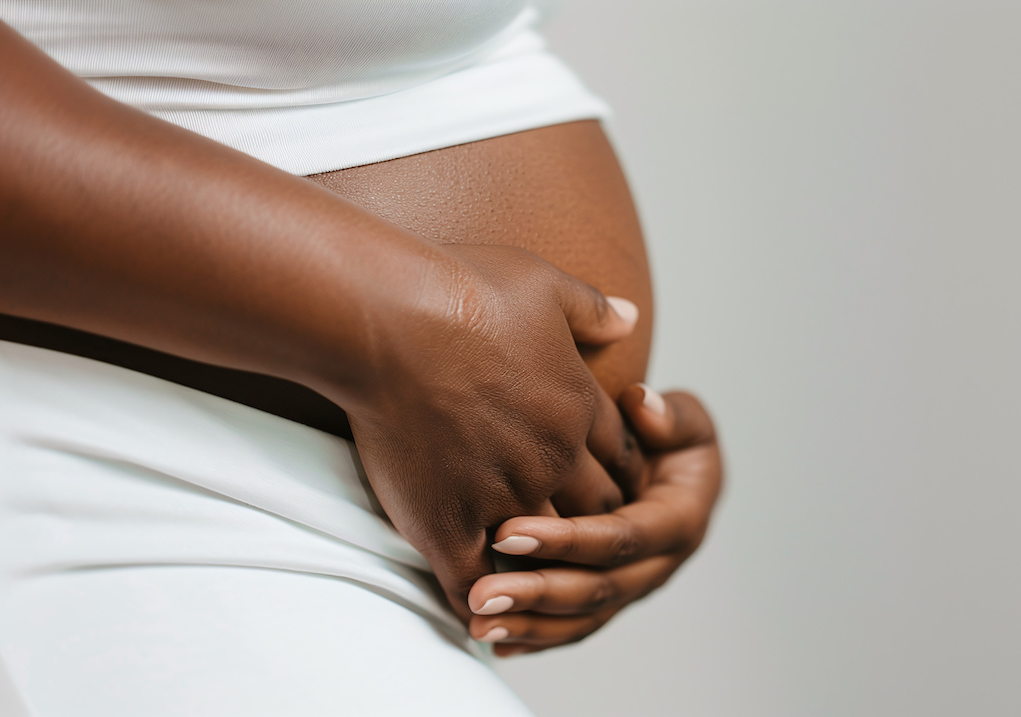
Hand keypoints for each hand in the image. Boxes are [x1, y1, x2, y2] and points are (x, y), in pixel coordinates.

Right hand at [346, 243, 643, 620]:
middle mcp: (553, 458)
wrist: (388, 318)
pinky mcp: (448, 521)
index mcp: (579, 406)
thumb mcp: (546, 284)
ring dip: (540, 563)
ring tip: (532, 578)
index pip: (620, 457)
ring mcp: (503, 494)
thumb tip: (632, 320)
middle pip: (593, 510)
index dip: (611, 471)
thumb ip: (593, 310)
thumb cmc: (461, 289)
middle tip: (573, 535)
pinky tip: (477, 609)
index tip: (599, 480)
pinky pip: (473, 578)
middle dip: (588, 521)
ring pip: (541, 548)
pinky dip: (480, 597)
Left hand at [463, 385, 721, 654]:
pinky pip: (571, 627)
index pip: (621, 539)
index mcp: (679, 522)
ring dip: (529, 626)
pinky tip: (493, 641)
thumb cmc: (669, 437)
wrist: (668, 463)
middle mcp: (657, 565)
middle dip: (538, 594)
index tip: (508, 532)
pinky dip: (534, 637)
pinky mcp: (607, 599)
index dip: (567, 540)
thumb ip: (667, 416)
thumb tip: (639, 405)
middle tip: (481, 593)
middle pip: (597, 590)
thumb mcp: (683, 419)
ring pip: (581, 618)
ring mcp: (631, 587)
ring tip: (479, 622)